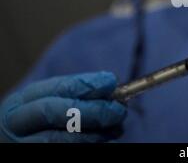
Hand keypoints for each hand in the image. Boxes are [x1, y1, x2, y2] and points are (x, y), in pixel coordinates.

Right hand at [0, 72, 126, 142]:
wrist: (22, 139)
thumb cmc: (44, 119)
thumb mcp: (53, 101)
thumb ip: (78, 93)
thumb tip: (112, 86)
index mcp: (23, 100)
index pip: (57, 88)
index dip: (86, 85)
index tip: (111, 81)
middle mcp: (19, 122)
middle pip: (55, 113)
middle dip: (91, 110)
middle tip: (119, 111)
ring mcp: (24, 144)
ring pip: (59, 139)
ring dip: (94, 134)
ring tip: (116, 128)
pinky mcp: (37, 156)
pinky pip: (66, 150)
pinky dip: (90, 145)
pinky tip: (106, 140)